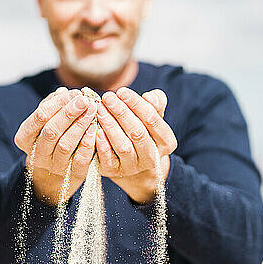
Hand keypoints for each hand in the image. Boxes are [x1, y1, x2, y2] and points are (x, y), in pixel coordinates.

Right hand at [14, 87, 97, 204]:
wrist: (56, 175)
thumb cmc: (52, 139)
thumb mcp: (46, 122)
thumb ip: (53, 106)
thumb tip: (64, 92)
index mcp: (25, 138)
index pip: (39, 117)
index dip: (57, 103)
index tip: (72, 93)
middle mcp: (37, 155)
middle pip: (51, 131)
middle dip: (69, 113)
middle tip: (84, 100)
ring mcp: (54, 167)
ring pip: (65, 145)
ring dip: (80, 125)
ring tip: (92, 110)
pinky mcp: (73, 175)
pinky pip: (81, 159)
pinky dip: (89, 142)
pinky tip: (96, 128)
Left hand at [95, 87, 176, 203]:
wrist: (129, 158)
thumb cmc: (141, 129)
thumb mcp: (152, 115)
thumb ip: (156, 103)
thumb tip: (150, 97)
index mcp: (166, 142)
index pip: (152, 120)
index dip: (137, 104)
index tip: (122, 91)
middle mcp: (151, 158)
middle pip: (137, 133)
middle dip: (121, 113)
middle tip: (107, 97)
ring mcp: (133, 167)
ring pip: (123, 146)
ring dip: (110, 126)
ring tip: (99, 109)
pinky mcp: (115, 172)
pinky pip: (108, 159)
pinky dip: (102, 144)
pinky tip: (95, 128)